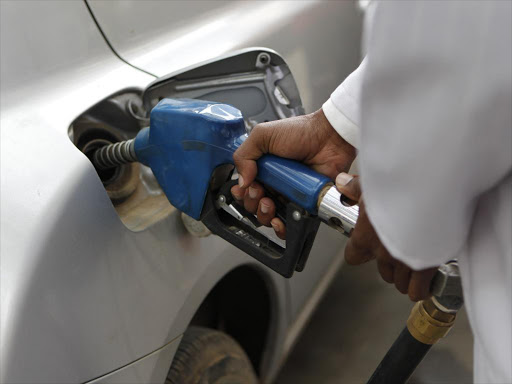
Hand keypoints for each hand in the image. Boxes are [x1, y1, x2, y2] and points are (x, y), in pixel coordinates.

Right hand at [231, 109, 355, 238]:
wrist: (329, 137)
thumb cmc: (301, 132)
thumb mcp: (263, 135)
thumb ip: (244, 155)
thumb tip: (241, 181)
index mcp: (262, 168)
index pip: (244, 188)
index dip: (242, 193)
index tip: (245, 188)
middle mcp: (274, 182)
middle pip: (254, 204)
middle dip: (252, 203)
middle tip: (260, 192)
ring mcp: (288, 194)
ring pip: (269, 216)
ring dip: (264, 215)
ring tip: (269, 203)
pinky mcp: (304, 203)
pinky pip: (290, 222)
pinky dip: (282, 227)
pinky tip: (280, 220)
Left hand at [337, 173, 437, 300]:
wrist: (428, 198)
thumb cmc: (399, 191)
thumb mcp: (372, 185)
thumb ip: (355, 188)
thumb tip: (342, 184)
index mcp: (365, 237)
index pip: (353, 256)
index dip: (359, 252)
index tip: (367, 246)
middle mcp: (382, 254)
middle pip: (381, 272)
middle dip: (389, 266)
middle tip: (398, 253)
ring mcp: (403, 263)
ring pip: (400, 282)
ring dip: (405, 277)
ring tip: (413, 267)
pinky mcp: (425, 269)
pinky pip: (418, 291)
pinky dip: (421, 289)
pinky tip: (425, 284)